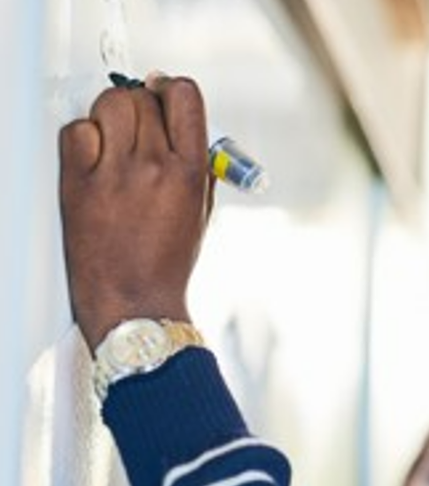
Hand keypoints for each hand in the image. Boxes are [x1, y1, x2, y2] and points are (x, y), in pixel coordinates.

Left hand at [59, 74, 213, 351]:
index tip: (162, 93)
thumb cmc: (166, 263)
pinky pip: (76, 131)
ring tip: (113, 144)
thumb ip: (197, 164)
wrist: (135, 304)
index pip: (185, 96)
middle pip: (142, 96)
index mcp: (191, 172)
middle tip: (136, 128)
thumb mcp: (200, 211)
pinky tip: (93, 162)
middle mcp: (155, 167)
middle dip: (140, 106)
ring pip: (110, 104)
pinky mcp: (79, 182)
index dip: (170, 88)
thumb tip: (181, 123)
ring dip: (111, 116)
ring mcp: (115, 173)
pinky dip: (82, 139)